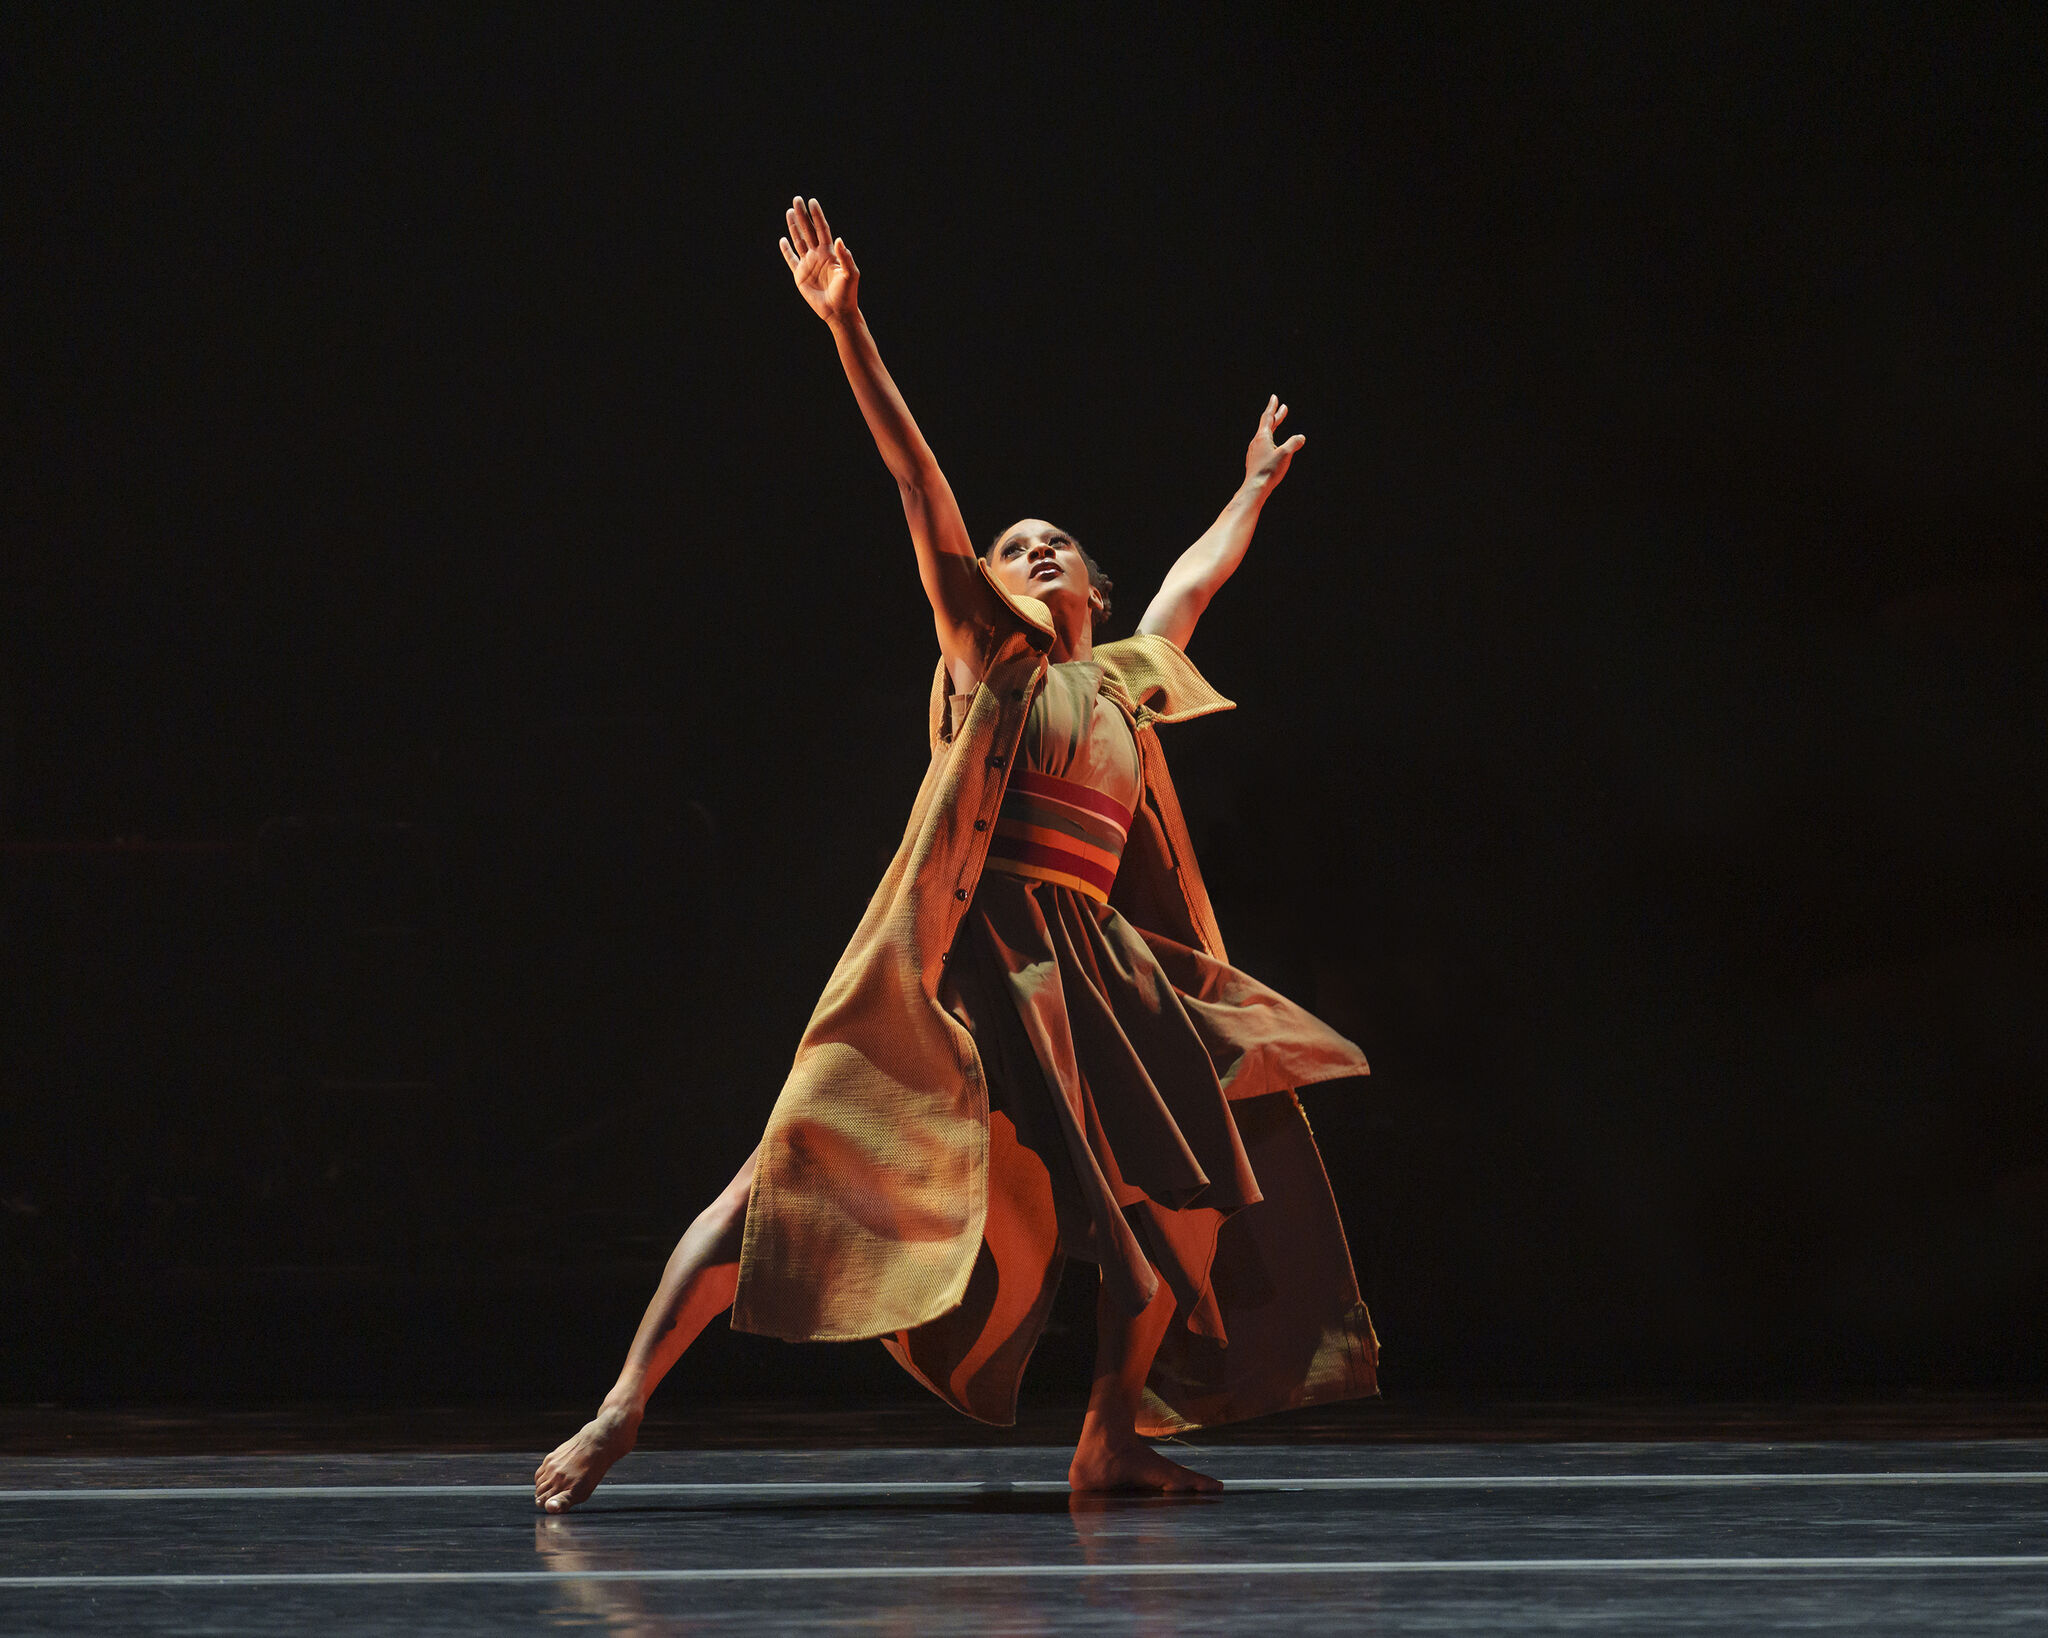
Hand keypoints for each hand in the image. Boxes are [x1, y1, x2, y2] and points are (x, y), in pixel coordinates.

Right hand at [780, 195, 858, 325]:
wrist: (838, 312)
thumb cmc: (847, 294)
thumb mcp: (851, 274)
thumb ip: (846, 257)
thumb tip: (839, 239)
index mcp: (830, 253)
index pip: (822, 229)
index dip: (817, 216)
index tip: (812, 202)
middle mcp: (818, 255)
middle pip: (808, 230)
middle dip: (803, 215)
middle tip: (797, 199)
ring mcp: (808, 264)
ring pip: (799, 241)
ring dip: (794, 227)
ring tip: (789, 212)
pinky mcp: (800, 275)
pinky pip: (791, 260)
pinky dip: (786, 250)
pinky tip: (783, 239)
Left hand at [1244, 395, 1304, 489]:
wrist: (1255, 488)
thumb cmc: (1269, 471)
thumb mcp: (1285, 454)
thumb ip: (1294, 443)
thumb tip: (1301, 437)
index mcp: (1262, 437)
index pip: (1268, 417)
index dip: (1272, 407)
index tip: (1274, 397)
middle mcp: (1256, 442)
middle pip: (1267, 425)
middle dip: (1276, 416)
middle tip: (1283, 408)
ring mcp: (1254, 452)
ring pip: (1265, 436)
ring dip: (1273, 428)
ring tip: (1278, 424)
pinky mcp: (1254, 461)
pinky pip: (1263, 446)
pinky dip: (1270, 440)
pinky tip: (1273, 446)